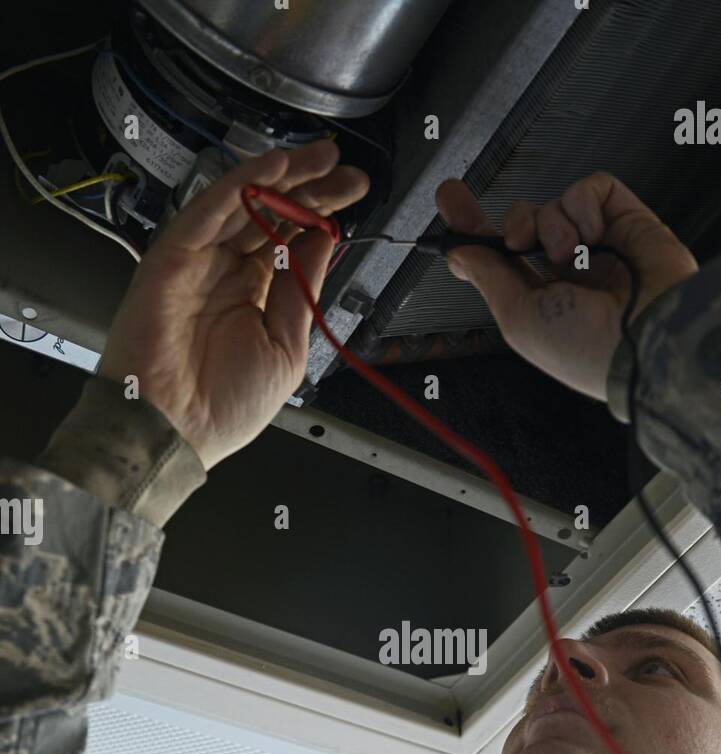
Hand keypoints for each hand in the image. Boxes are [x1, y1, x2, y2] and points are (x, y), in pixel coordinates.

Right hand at [98, 143, 368, 467]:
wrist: (174, 431)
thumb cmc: (222, 408)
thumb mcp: (287, 349)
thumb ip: (302, 291)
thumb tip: (324, 244)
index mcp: (254, 296)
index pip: (289, 240)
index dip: (319, 214)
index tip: (352, 194)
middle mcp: (226, 273)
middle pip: (269, 215)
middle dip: (308, 187)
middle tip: (342, 167)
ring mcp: (199, 262)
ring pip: (242, 205)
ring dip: (281, 176)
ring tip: (319, 158)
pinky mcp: (172, 257)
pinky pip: (208, 212)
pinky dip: (238, 186)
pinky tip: (272, 166)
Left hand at [435, 172, 697, 400]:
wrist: (647, 338)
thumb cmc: (586, 348)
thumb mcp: (519, 319)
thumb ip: (488, 278)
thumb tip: (459, 252)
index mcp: (540, 301)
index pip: (501, 257)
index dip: (475, 228)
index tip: (451, 202)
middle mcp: (567, 272)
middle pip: (525, 223)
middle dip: (514, 222)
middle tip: (518, 239)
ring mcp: (598, 245)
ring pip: (554, 206)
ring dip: (552, 225)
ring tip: (572, 256)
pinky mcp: (626, 220)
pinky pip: (592, 189)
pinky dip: (585, 206)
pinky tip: (595, 235)